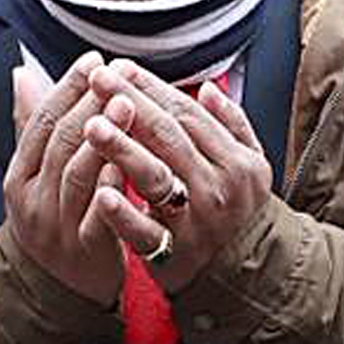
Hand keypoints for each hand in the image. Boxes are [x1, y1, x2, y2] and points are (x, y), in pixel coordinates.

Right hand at [3, 53, 129, 304]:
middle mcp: (32, 200)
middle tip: (114, 75)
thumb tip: (24, 72)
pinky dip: (114, 185)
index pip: (40, 122)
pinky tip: (131, 161)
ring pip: (79, 173)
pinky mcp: (86, 250)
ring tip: (128, 105)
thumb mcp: (35, 175)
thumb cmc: (52, 218)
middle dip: (88, 104)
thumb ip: (34, 127)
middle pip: (60, 143)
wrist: (54, 290)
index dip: (66, 87)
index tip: (93, 59)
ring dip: (104, 137)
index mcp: (18, 177)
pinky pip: (100, 213)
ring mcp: (57, 227)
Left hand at [72, 61, 275, 292]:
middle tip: (97, 79)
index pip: (187, 113)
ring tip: (90, 125)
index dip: (151, 88)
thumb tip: (208, 87)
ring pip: (155, 177)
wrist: (251, 276)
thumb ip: (234, 124)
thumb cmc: (242, 210)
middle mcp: (219, 187)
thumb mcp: (253, 164)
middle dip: (129, 104)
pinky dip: (123, 213)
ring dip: (122, 149)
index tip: (118, 67)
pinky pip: (145, 232)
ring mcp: (196, 222)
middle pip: (168, 137)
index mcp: (237, 160)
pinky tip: (100, 193)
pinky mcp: (174, 254)